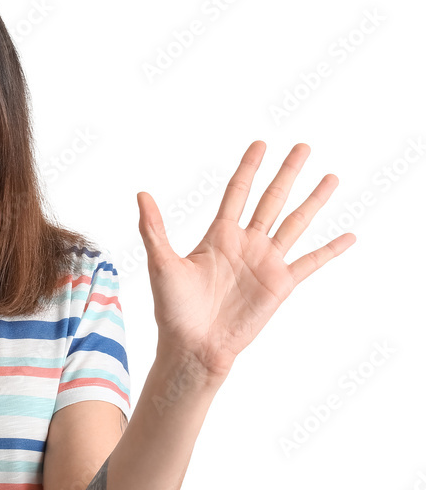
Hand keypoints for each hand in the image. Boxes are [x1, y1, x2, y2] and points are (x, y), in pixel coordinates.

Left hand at [136, 141, 355, 379]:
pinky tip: (349, 235)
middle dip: (287, 172)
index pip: (238, 192)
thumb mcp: (161, 263)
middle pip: (272, 199)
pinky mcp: (280, 285)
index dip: (249, 167)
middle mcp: (245, 244)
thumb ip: (154, 228)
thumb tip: (141, 194)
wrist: (193, 346)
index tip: (260, 144)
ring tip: (331, 177)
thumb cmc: (173, 309)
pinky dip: (331, 249)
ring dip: (314, 200)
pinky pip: (311, 262)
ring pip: (296, 222)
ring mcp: (265, 263)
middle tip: (303, 146)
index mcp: (218, 236)